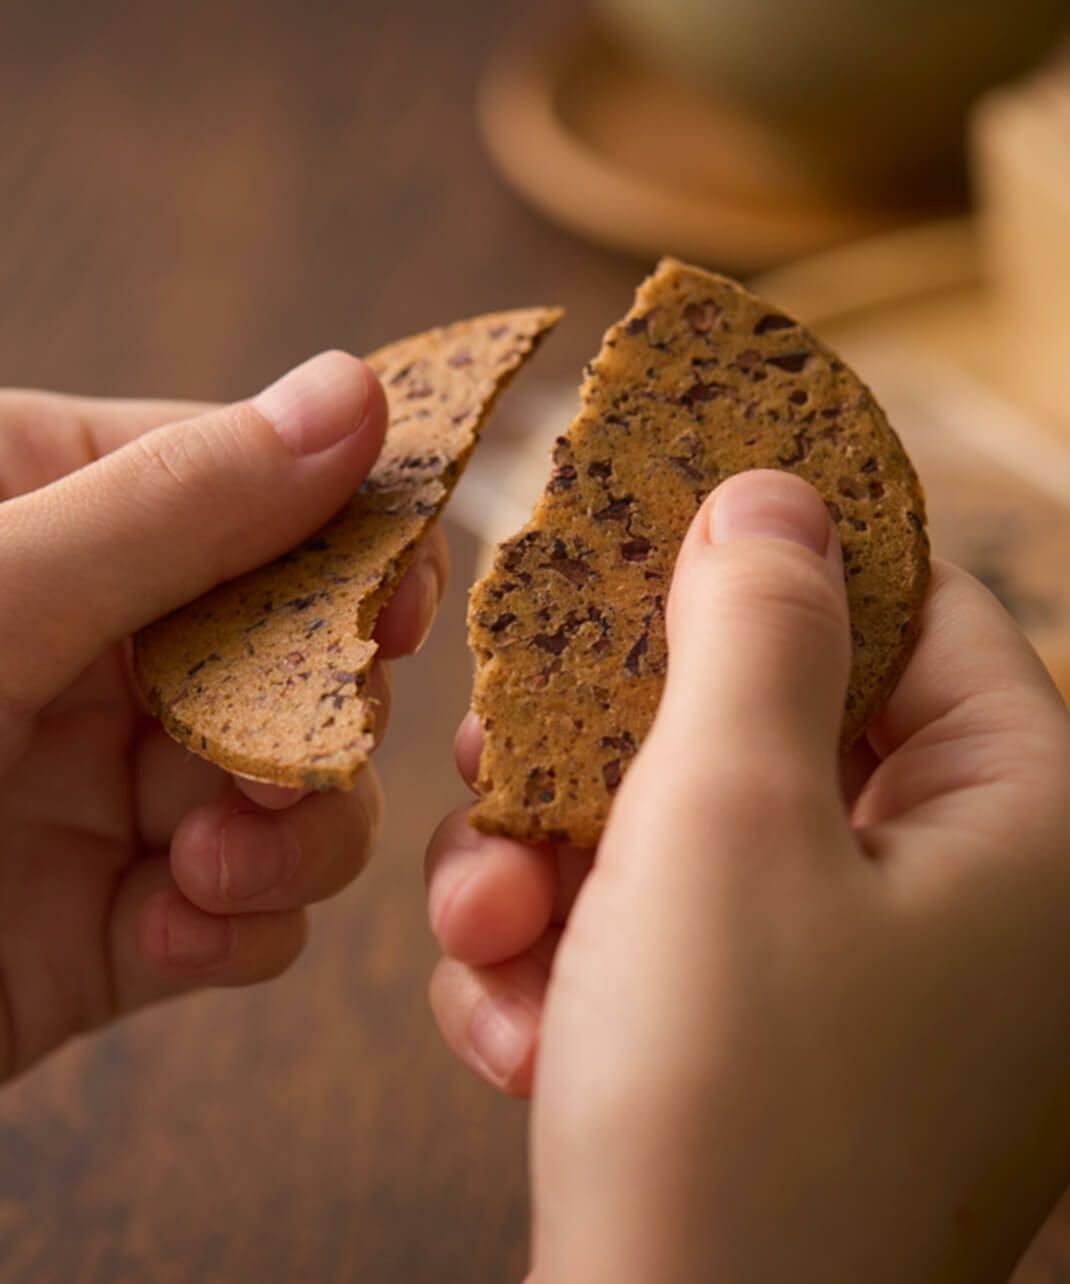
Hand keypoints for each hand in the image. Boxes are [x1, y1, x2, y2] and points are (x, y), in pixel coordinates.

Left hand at [0, 352, 446, 1081]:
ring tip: (215, 867)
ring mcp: (107, 787)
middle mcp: (89, 645)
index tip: (398, 601)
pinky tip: (175, 934)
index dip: (343, 537)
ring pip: (295, 785)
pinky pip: (248, 909)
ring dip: (292, 832)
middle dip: (316, 712)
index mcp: (43, 517)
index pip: (247, 486)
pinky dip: (243, 925)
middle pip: (295, 649)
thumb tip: (357, 397)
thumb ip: (173, 508)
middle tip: (302, 754)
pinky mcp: (117, 922)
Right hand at [426, 470, 1069, 1282]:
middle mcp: (961, 905)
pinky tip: (512, 1027)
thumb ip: (754, 630)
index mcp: (1018, 829)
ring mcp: (864, 987)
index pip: (918, 612)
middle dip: (614, 749)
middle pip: (773, 727)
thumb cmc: (730, 1106)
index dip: (784, 557)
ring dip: (561, 865)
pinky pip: (670, 942)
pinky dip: (578, 964)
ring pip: (690, 836)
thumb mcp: (726, 816)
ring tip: (489, 922)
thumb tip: (773, 495)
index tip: (657, 524)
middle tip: (507, 749)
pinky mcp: (773, 1052)